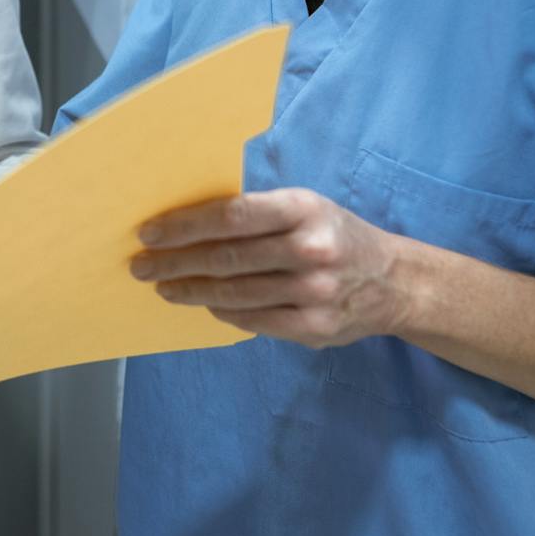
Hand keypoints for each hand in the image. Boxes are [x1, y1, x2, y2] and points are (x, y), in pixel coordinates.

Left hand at [130, 188, 414, 348]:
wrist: (393, 281)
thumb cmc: (332, 234)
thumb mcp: (305, 207)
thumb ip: (257, 214)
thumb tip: (188, 224)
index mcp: (303, 209)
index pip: (231, 215)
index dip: (184, 225)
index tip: (149, 233)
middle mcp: (310, 249)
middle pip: (226, 257)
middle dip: (174, 262)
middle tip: (141, 265)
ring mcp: (313, 292)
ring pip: (233, 293)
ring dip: (189, 290)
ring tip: (163, 287)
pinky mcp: (314, 327)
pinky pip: (252, 320)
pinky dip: (221, 311)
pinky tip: (203, 303)